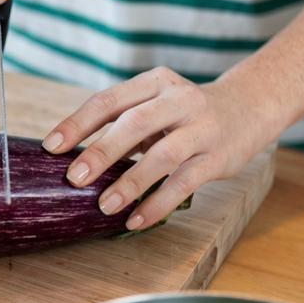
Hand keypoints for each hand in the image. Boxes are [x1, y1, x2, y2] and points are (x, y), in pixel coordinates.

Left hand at [41, 67, 276, 229]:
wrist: (252, 105)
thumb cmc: (186, 112)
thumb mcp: (156, 105)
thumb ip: (123, 125)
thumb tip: (76, 160)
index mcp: (154, 83)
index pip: (109, 100)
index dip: (77, 123)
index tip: (52, 147)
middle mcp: (178, 100)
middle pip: (134, 123)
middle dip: (101, 152)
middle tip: (74, 178)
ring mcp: (201, 128)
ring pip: (162, 155)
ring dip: (130, 182)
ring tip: (104, 205)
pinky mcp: (218, 157)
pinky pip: (184, 183)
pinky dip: (158, 203)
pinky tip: (136, 219)